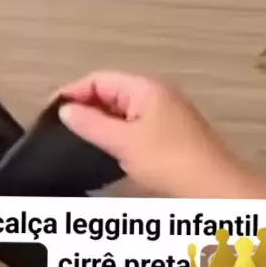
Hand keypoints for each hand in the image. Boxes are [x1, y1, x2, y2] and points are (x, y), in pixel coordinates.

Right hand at [54, 70, 265, 199]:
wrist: (213, 187)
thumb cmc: (168, 160)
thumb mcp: (122, 142)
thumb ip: (90, 124)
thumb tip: (65, 110)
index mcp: (145, 88)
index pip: (99, 79)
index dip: (73, 92)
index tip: (51, 110)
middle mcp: (157, 93)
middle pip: (110, 91)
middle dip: (85, 105)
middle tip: (62, 125)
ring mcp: (165, 112)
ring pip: (121, 108)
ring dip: (100, 119)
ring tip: (79, 136)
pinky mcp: (169, 130)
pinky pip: (133, 121)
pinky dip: (116, 129)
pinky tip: (106, 146)